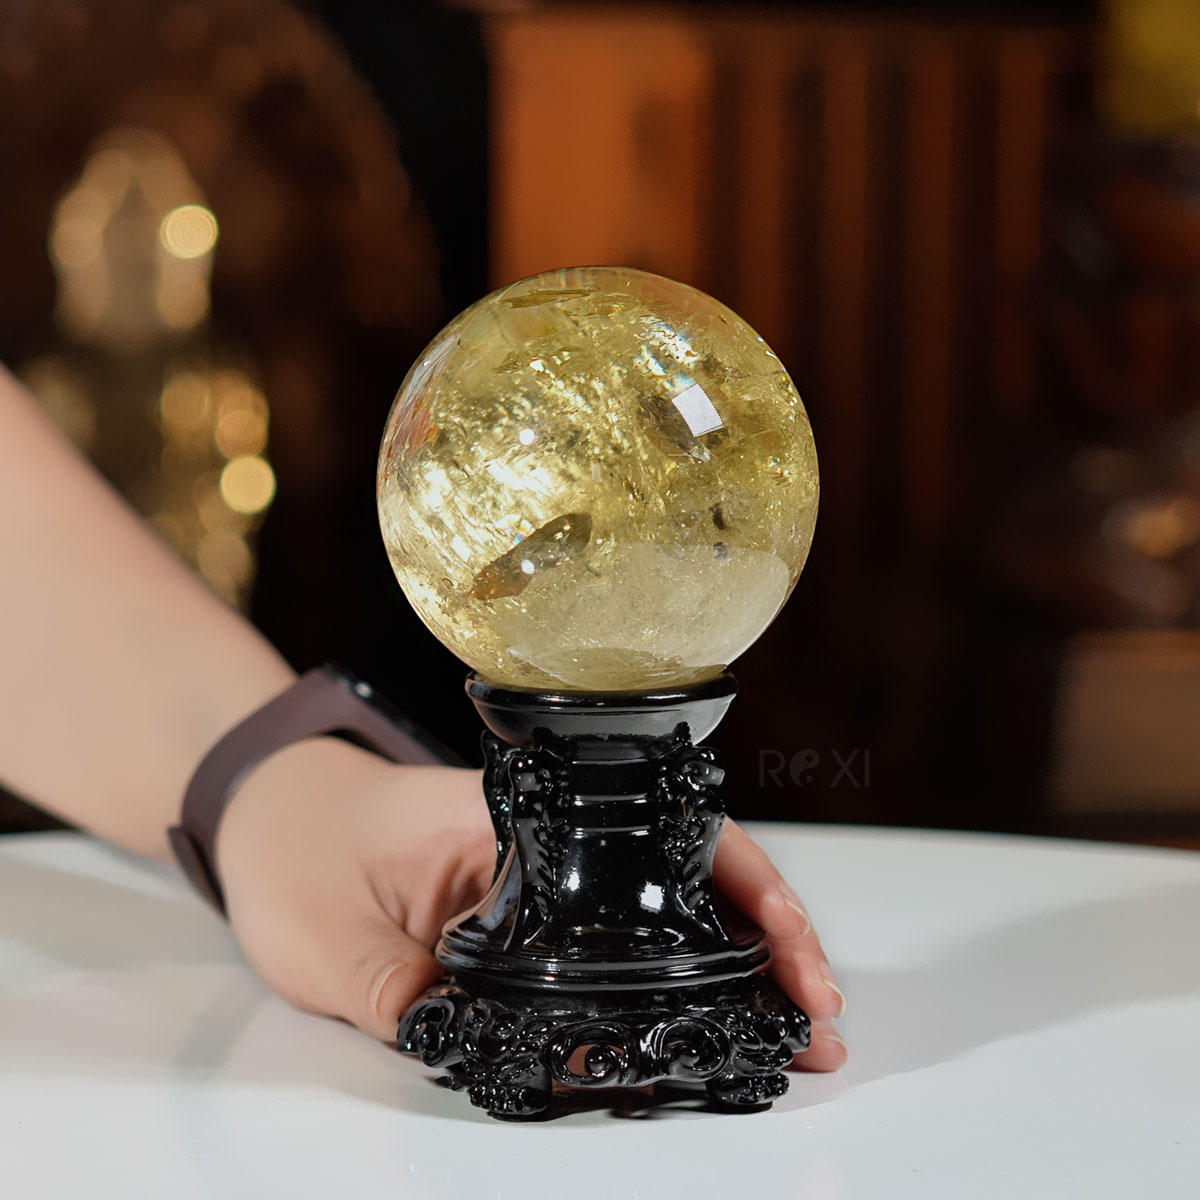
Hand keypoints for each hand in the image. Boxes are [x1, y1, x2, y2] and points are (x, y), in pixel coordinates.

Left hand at [216, 739, 846, 1070]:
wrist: (265, 813)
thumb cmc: (298, 848)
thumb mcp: (333, 934)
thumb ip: (405, 993)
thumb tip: (488, 1052)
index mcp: (521, 820)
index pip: (661, 843)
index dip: (740, 896)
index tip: (787, 959)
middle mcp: (551, 841)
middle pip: (686, 876)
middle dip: (763, 942)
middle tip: (817, 1020)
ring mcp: (546, 875)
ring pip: (662, 910)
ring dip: (730, 965)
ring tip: (788, 1032)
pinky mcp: (531, 910)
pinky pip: (617, 939)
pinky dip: (669, 977)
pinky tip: (704, 1019)